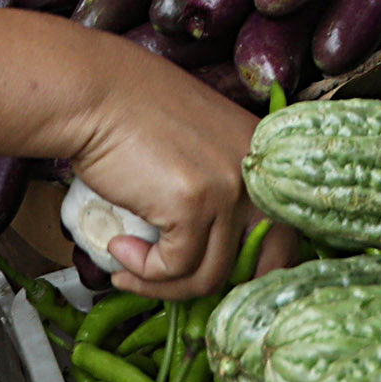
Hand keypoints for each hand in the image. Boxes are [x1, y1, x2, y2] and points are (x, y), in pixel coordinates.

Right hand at [57, 35, 262, 297]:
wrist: (96, 92)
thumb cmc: (131, 114)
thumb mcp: (196, 145)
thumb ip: (216, 185)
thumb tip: (214, 250)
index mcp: (262, 155)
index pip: (284, 233)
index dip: (252, 267)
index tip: (211, 276)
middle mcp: (255, 173)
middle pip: (266, 263)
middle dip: (225, 289)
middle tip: (179, 286)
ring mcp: (228, 190)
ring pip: (211, 275)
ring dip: (164, 285)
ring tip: (130, 268)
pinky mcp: (193, 205)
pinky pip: (174, 268)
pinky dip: (143, 272)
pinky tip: (119, 248)